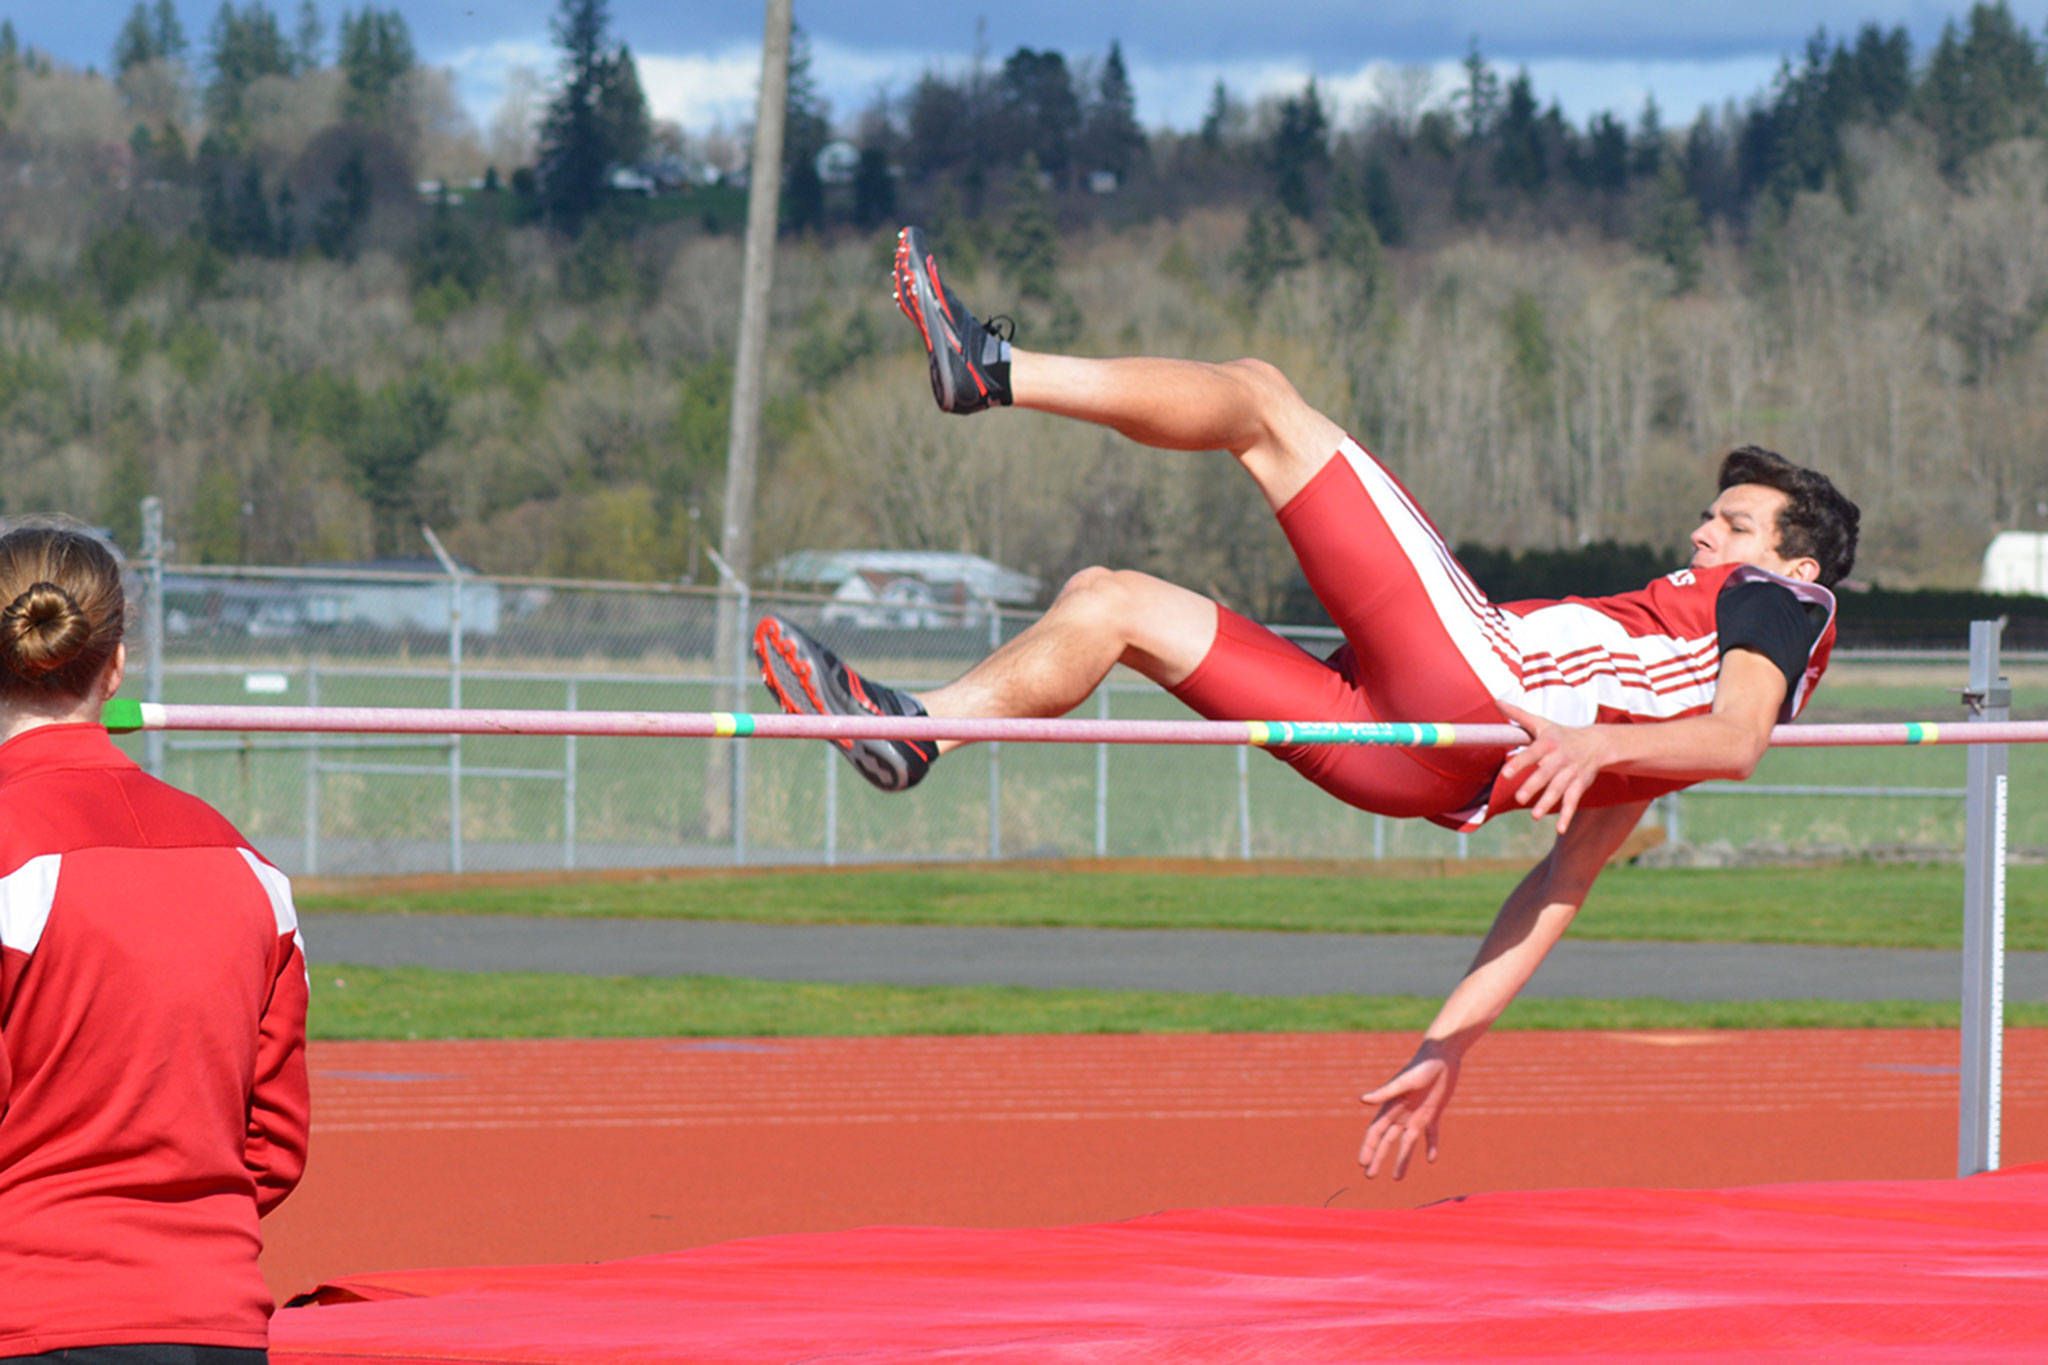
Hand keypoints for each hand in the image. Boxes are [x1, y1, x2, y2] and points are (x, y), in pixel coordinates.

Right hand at [1358, 1043, 1460, 1178]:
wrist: (1442, 1057)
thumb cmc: (1421, 1066)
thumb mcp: (1403, 1081)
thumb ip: (1384, 1093)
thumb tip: (1361, 1100)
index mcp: (1390, 1106)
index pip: (1375, 1131)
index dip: (1368, 1147)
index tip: (1362, 1163)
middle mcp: (1401, 1113)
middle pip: (1387, 1141)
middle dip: (1378, 1158)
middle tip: (1370, 1176)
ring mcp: (1417, 1115)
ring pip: (1407, 1143)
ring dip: (1402, 1160)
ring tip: (1396, 1178)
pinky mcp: (1433, 1114)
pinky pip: (1431, 1134)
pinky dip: (1431, 1146)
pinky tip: (1431, 1160)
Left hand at [1495, 701, 1611, 832]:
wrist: (1597, 743)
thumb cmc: (1561, 734)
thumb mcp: (1541, 723)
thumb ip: (1518, 715)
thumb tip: (1497, 701)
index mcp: (1548, 743)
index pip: (1532, 753)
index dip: (1520, 763)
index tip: (1505, 773)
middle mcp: (1560, 759)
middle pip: (1545, 774)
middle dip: (1533, 786)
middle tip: (1519, 798)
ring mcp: (1571, 773)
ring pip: (1558, 789)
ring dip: (1547, 803)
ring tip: (1534, 815)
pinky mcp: (1579, 785)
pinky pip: (1573, 801)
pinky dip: (1567, 815)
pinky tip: (1559, 828)